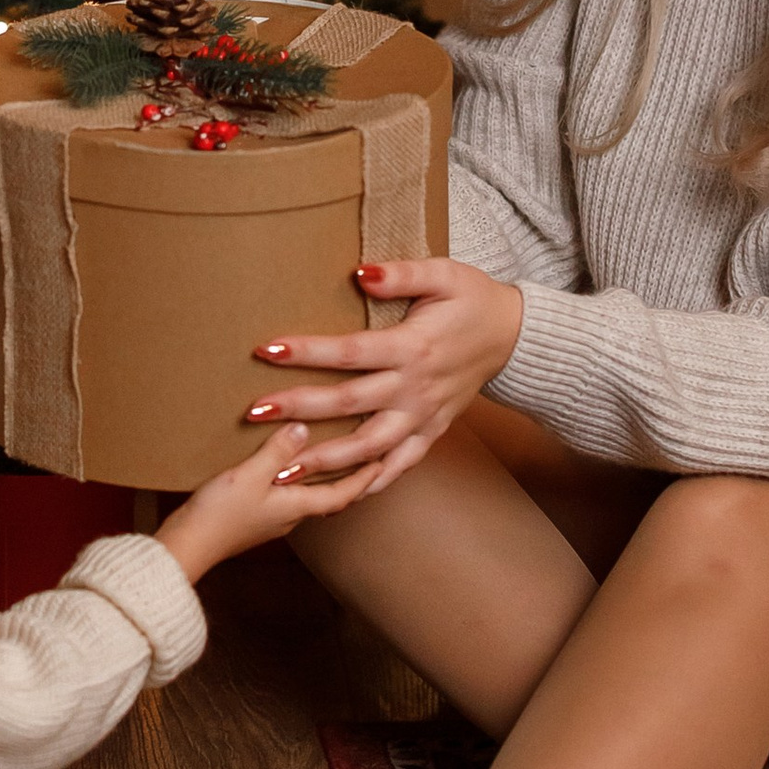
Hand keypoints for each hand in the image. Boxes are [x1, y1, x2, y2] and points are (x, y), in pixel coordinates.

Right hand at [156, 421, 376, 582]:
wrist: (185, 547)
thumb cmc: (218, 515)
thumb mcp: (249, 476)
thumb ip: (277, 452)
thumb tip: (303, 427)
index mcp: (296, 507)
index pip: (342, 494)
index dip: (364, 478)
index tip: (384, 461)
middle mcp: (290, 516)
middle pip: (330, 497)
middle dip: (349, 478)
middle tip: (365, 456)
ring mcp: (271, 519)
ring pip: (308, 496)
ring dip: (323, 478)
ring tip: (329, 455)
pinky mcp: (253, 518)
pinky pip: (286, 495)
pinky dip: (296, 480)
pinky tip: (285, 467)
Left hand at [242, 258, 526, 500]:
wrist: (514, 337)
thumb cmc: (473, 300)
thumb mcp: (444, 274)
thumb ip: (402, 274)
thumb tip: (359, 273)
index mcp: (412, 347)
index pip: (350, 353)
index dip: (308, 353)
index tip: (266, 350)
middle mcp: (414, 388)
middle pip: (349, 404)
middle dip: (299, 410)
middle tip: (253, 413)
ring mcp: (423, 415)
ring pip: (370, 446)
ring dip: (326, 460)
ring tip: (284, 469)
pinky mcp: (432, 431)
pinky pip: (401, 464)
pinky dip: (372, 482)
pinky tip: (341, 495)